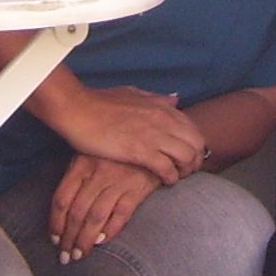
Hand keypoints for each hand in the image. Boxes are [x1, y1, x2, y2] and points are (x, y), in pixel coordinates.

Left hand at [49, 154, 160, 261]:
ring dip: (86, 240)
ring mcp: (118, 182)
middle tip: (65, 256)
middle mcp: (97, 173)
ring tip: (80, 254)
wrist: (150, 142)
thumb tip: (61, 210)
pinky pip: (121, 215)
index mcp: (81, 164)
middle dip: (69, 238)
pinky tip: (101, 242)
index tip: (54, 239)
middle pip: (77, 212)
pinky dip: (110, 231)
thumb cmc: (114, 151)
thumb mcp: (91, 153)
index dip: (56, 223)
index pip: (62, 199)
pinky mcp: (137, 189)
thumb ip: (77, 176)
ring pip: (96, 217)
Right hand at [53, 86, 207, 183]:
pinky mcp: (140, 151)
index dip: (194, 145)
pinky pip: (167, 168)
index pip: (193, 128)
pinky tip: (164, 182)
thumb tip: (175, 99)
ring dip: (185, 170)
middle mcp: (163, 119)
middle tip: (185, 170)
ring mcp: (153, 135)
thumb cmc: (101, 102)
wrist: (78, 109)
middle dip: (196, 159)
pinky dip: (170, 177)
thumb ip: (156, 98)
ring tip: (176, 177)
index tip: (186, 156)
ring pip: (187, 156)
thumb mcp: (133, 94)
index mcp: (161, 106)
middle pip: (197, 143)